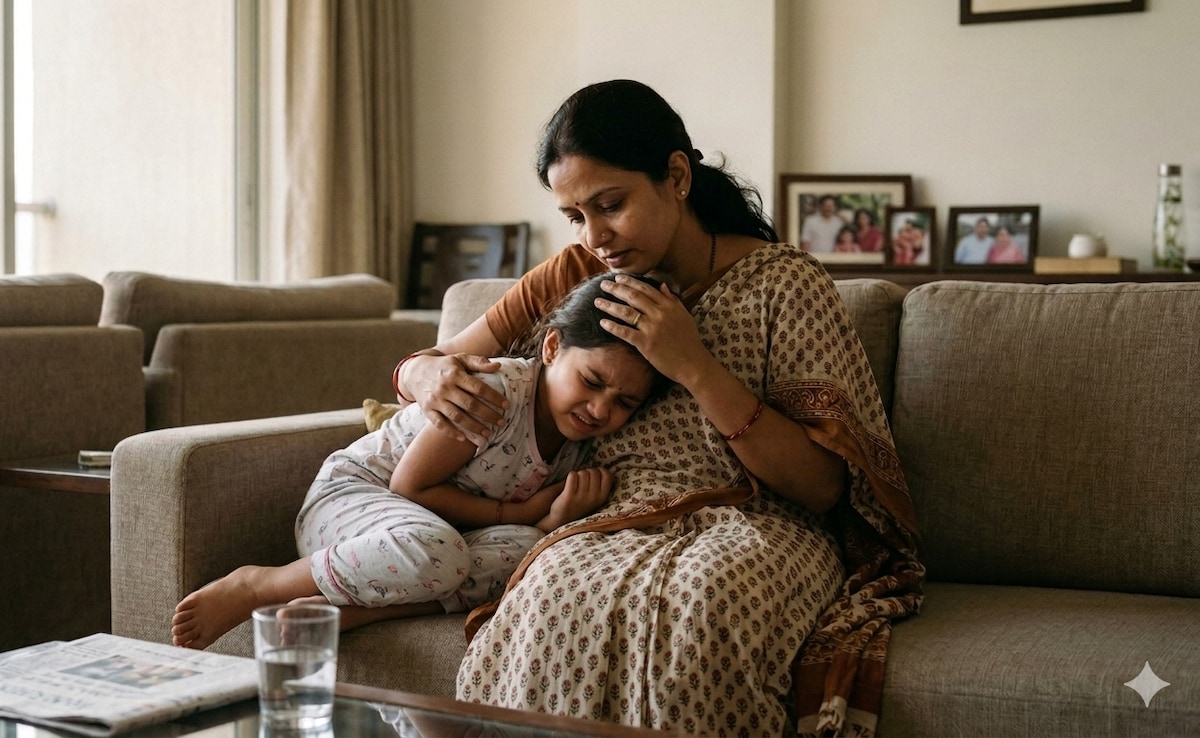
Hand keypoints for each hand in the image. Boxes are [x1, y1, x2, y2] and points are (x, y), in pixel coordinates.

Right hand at [404, 353, 507, 444]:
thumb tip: (499, 365)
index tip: (506, 405)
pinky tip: (464, 439)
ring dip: (473, 427)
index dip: (494, 397)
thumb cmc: (444, 366)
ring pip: (457, 417)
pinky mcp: (427, 410)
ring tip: (487, 434)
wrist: (414, 371)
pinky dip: (451, 432)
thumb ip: (479, 362)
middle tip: (501, 422)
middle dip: (488, 415)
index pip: (478, 387)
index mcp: (455, 374)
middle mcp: (445, 387)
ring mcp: (435, 400)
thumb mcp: (460, 359)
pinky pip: (439, 424)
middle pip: (470, 404)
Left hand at [537, 468, 611, 531]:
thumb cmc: (578, 504)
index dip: (600, 471)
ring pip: (582, 472)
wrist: (561, 520)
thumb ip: (599, 485)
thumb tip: (600, 468)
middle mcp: (594, 498)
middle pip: (593, 471)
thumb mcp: (594, 498)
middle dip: (586, 473)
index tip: (593, 476)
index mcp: (602, 497)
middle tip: (581, 483)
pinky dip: (570, 476)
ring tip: (574, 486)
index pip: (607, 474)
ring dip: (577, 475)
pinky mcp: (569, 496)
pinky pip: (572, 475)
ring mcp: (581, 497)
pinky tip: (568, 486)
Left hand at [596, 275, 710, 384]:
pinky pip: (625, 332)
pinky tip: (602, 322)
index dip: (630, 282)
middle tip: (603, 284)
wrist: (693, 363)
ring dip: (609, 305)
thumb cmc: (689, 341)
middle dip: (616, 289)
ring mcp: (652, 328)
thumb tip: (663, 285)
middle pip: (633, 297)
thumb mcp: (685, 316)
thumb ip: (673, 300)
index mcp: (669, 306)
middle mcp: (660, 314)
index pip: (646, 289)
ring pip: (626, 312)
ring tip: (597, 301)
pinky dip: (612, 326)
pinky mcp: (645, 343)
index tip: (618, 277)